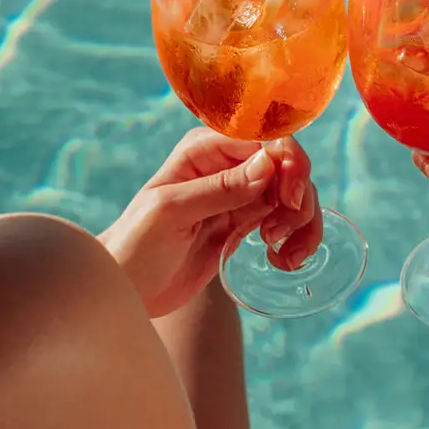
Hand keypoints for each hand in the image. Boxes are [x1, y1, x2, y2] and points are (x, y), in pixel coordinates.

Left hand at [101, 129, 323, 316]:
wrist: (126, 288)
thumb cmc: (135, 244)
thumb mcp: (172, 212)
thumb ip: (219, 188)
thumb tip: (268, 165)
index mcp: (205, 149)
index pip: (265, 140)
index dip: (288, 165)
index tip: (288, 201)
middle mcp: (226, 165)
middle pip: (288, 166)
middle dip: (299, 199)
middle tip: (277, 235)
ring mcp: (239, 195)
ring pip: (294, 194)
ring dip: (302, 223)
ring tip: (284, 255)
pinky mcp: (246, 224)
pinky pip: (287, 220)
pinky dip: (296, 238)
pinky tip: (282, 260)